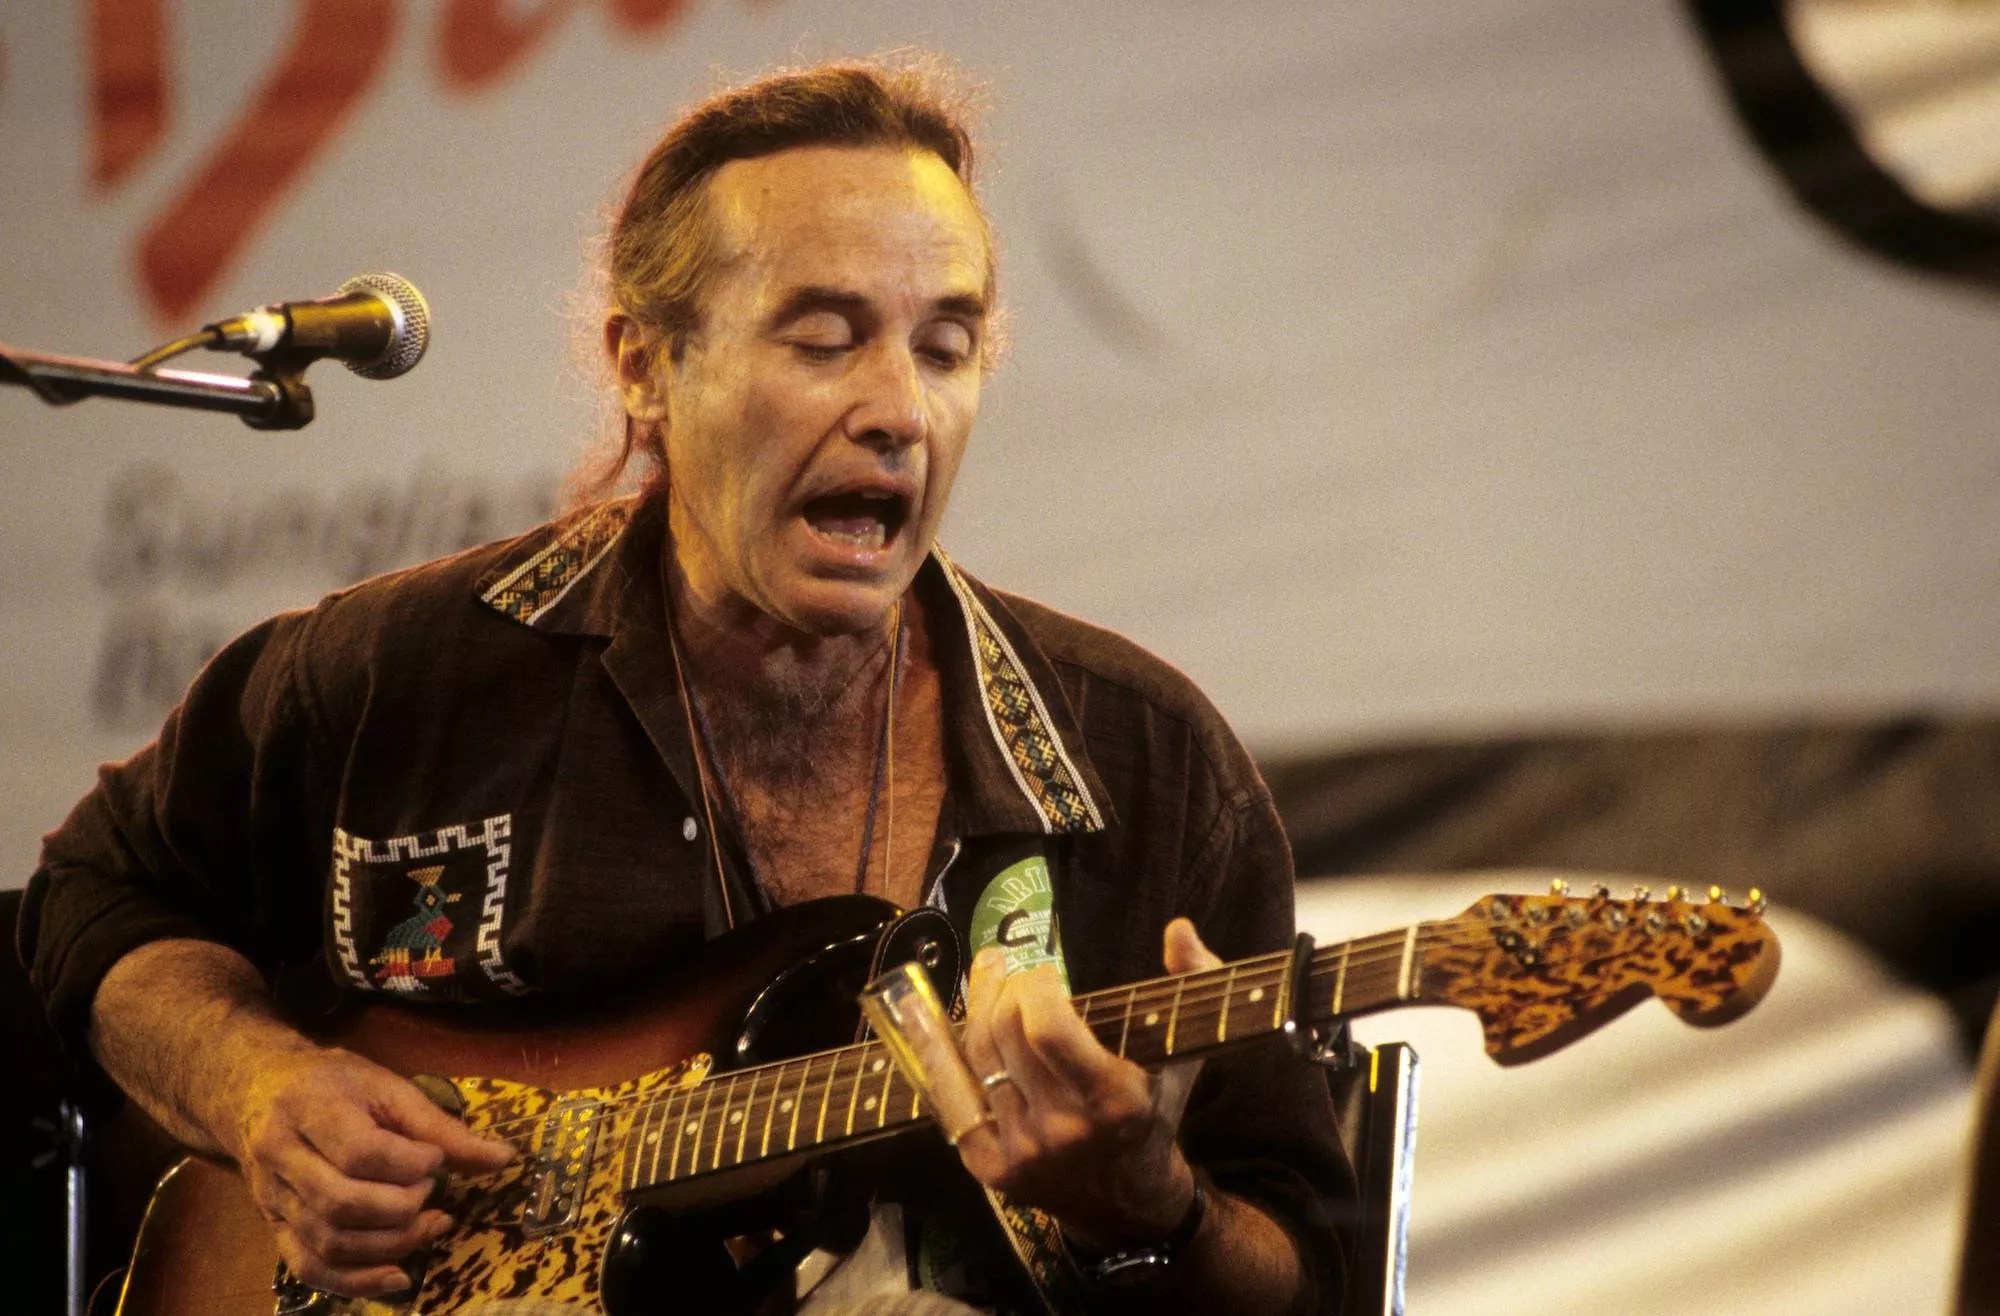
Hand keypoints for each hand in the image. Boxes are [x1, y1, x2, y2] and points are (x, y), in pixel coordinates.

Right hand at [225, 1045, 514, 1297]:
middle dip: (402, 1209)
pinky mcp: (273, 1227)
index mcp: (308, 1108)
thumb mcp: (387, 1086)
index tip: (436, 1161)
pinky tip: (398, 1277)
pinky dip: (355, 1281)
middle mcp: (281, 1156)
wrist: (258, 1092)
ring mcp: (272, 1197)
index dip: (410, 1165)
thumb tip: (501, 1159)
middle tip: (434, 1193)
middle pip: (342, 1204)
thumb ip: (439, 1125)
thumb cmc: (334, 1083)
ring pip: (327, 1242)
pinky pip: (309, 1267)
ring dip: (390, 1245)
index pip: (361, 1152)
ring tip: (431, 1224)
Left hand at [955, 917, 1221, 1247]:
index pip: (1047, 1027)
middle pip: (1005, 1032)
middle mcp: (1063, 1128)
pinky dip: (941, 1054)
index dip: (1035, 985)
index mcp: (1113, 1100)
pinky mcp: (989, 1167)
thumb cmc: (1156, 1112)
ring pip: (977, 1057)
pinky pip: (952, 1097)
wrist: (1131, 1203)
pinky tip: (928, 1018)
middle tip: (1007, 965)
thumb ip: (1192, 982)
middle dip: (1002, 986)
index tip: (1043, 970)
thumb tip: (1179, 929)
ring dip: (976, 1007)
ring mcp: (1022, 1150)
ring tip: (986, 978)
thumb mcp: (1185, 1051)